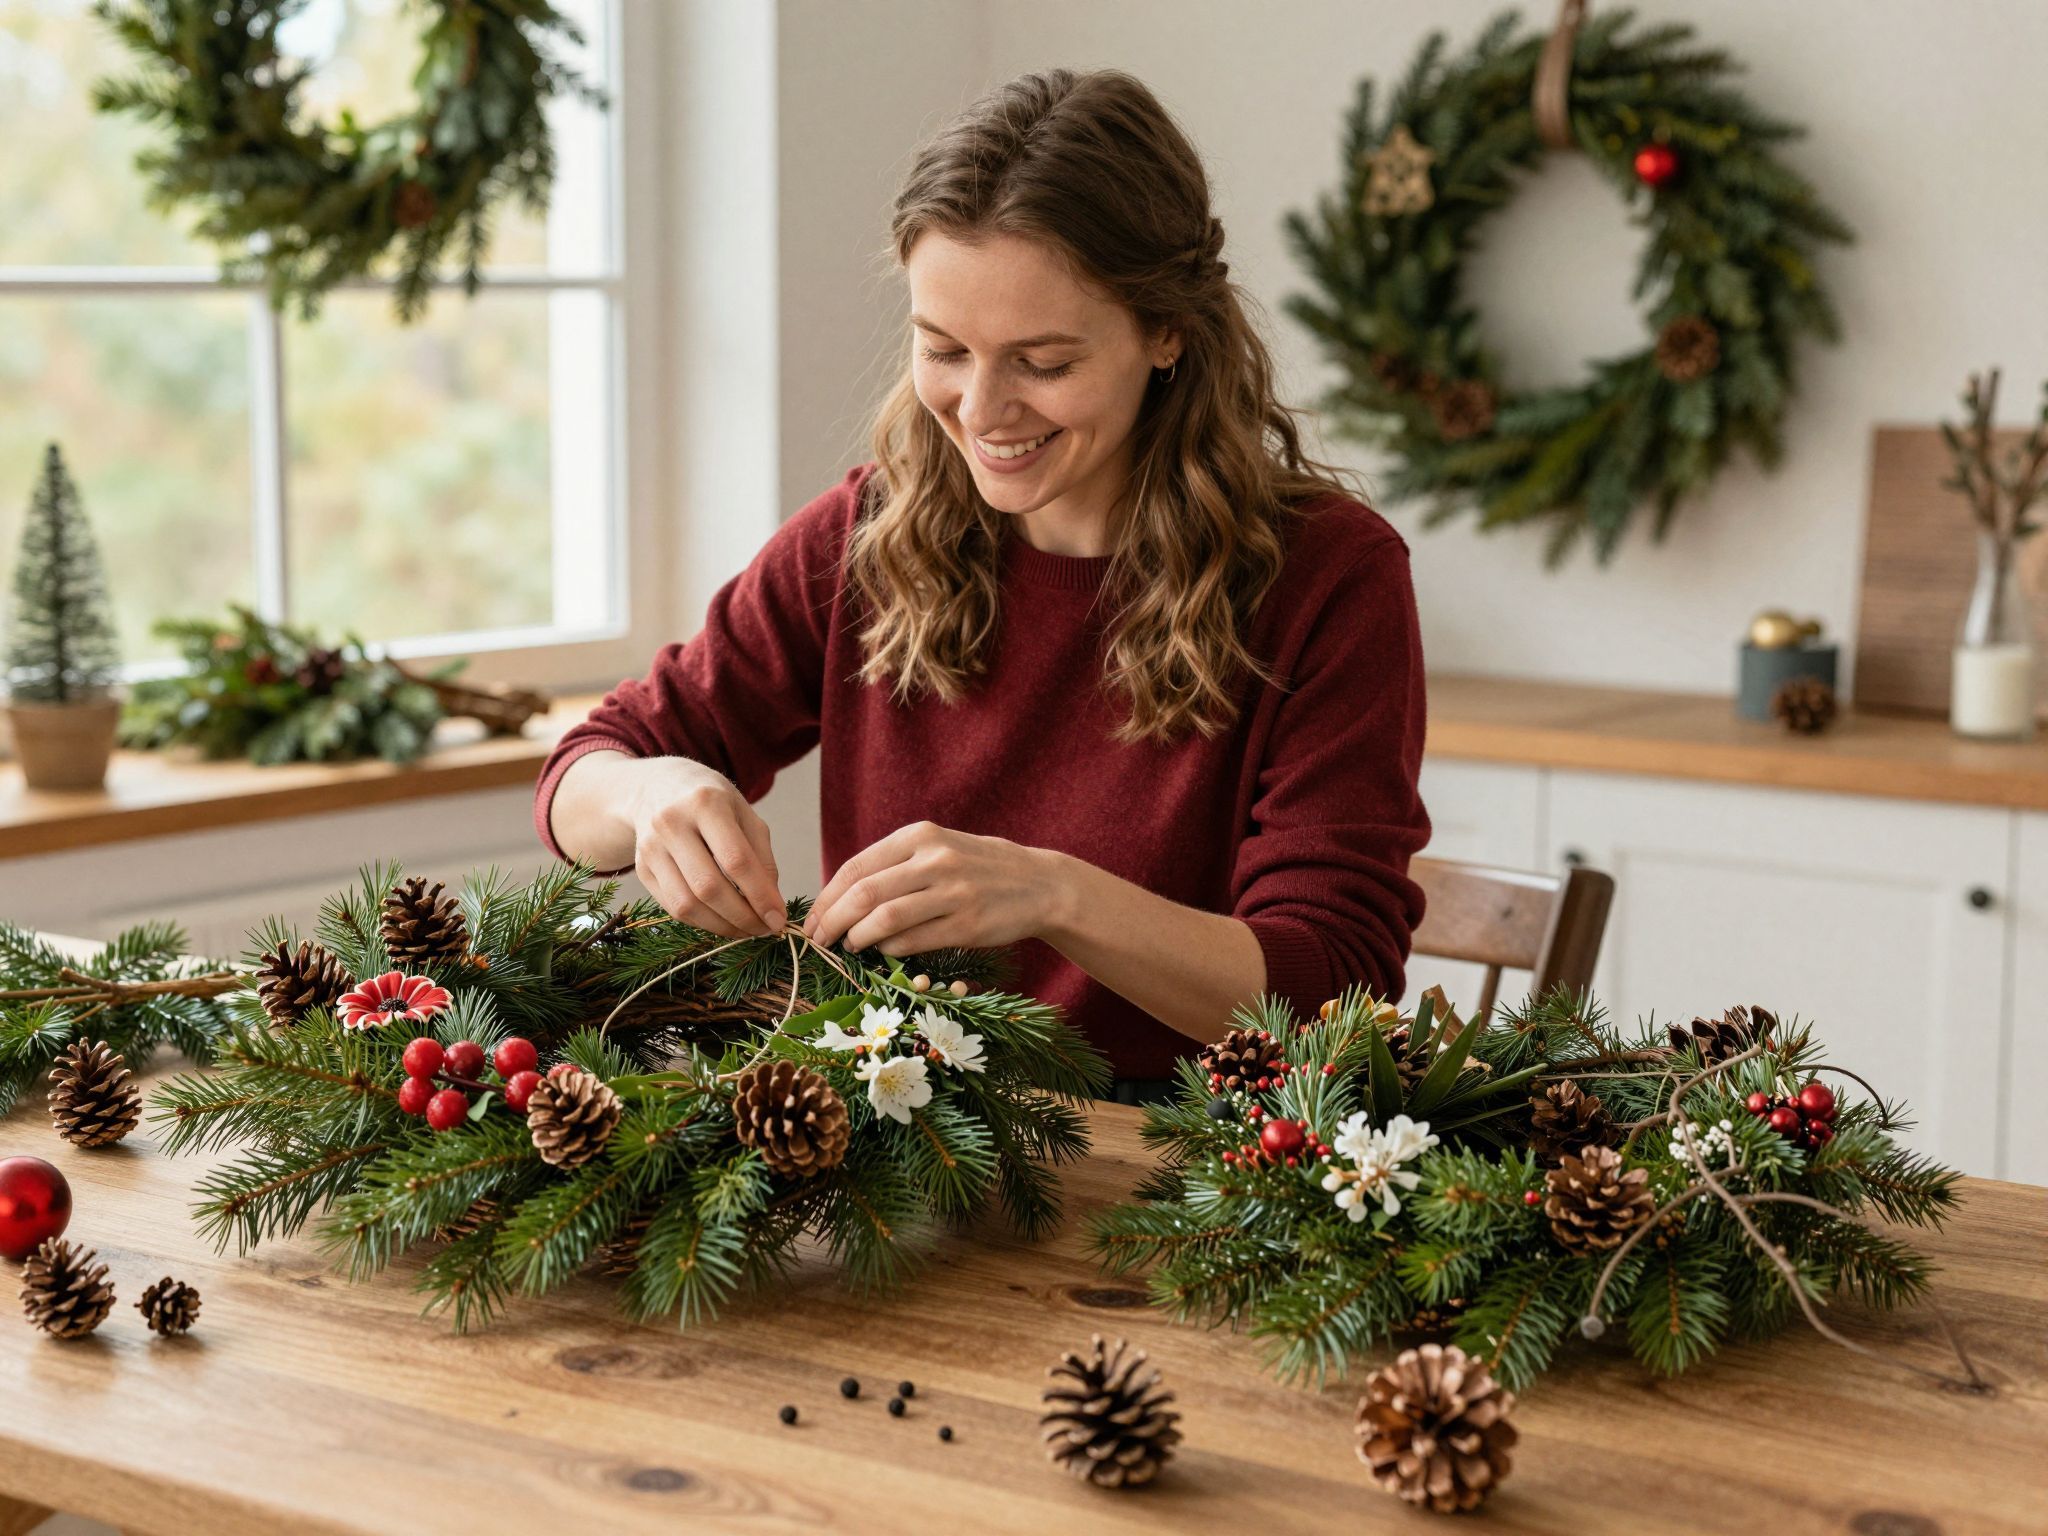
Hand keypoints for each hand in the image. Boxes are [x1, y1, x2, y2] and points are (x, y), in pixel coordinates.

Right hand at [623, 758, 786, 938]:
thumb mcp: (744, 814)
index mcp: (705, 804)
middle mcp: (672, 823)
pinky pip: (672, 907)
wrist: (656, 788)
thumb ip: (761, 857)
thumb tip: (771, 905)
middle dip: (741, 917)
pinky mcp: (641, 868)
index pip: (735, 860)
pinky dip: (702, 922)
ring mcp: (651, 847)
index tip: (778, 919)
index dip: (759, 896)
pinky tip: (722, 920)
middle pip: (708, 887)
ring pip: (686, 904)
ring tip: (746, 929)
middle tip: (764, 929)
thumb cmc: (710, 802)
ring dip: (721, 926)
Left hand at [801, 820, 1063, 955]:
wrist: (1041, 884)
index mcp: (921, 835)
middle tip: (817, 941)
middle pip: (863, 893)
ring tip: (849, 946)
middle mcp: (935, 859)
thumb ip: (896, 865)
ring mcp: (953, 892)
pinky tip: (883, 951)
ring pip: (884, 918)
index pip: (856, 866)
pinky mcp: (967, 925)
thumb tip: (841, 897)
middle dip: (831, 921)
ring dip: (857, 937)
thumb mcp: (940, 848)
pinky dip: (889, 949)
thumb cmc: (981, 868)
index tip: (812, 920)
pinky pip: (913, 941)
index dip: (827, 897)